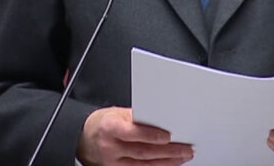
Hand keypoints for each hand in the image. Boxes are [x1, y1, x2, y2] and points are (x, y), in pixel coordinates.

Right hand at [77, 107, 193, 165]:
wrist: (88, 138)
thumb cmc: (106, 122)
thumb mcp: (118, 113)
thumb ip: (138, 117)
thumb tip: (162, 118)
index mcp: (110, 127)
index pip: (132, 133)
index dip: (151, 136)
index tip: (168, 136)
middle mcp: (111, 147)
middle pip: (142, 152)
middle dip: (167, 152)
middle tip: (185, 149)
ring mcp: (114, 162)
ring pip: (144, 164)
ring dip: (167, 161)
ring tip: (183, 156)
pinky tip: (170, 163)